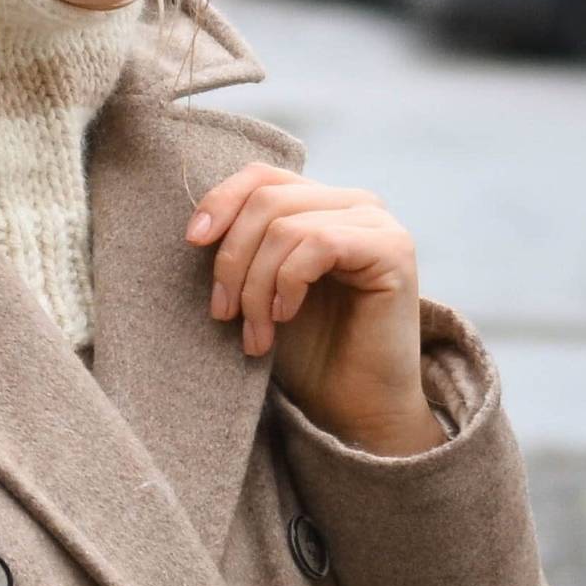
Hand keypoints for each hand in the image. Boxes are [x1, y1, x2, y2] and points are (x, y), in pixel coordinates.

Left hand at [186, 164, 445, 454]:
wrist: (356, 409)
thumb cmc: (307, 353)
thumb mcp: (260, 288)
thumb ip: (243, 245)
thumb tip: (197, 221)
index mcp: (322, 204)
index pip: (262, 176)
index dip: (220, 201)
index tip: (192, 241)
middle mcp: (354, 203)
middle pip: (267, 199)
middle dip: (232, 260)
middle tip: (222, 314)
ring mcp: (378, 223)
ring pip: (286, 226)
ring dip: (256, 285)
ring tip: (255, 333)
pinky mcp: (393, 249)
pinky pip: (319, 243)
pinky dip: (289, 282)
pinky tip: (286, 317)